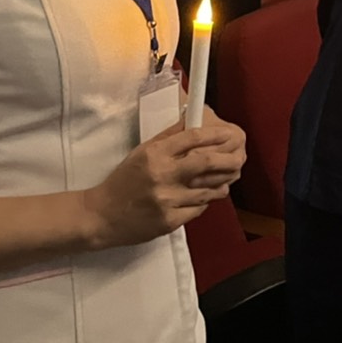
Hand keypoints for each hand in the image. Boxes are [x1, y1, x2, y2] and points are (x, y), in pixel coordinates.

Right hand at [82, 120, 245, 248]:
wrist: (103, 215)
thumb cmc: (123, 181)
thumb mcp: (142, 152)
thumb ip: (167, 139)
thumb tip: (190, 122)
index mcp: (154, 154)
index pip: (192, 138)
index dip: (215, 135)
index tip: (228, 134)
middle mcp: (162, 175)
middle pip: (206, 163)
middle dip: (228, 159)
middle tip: (238, 158)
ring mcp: (167, 200)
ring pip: (207, 189)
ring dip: (220, 183)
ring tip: (226, 178)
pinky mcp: (170, 220)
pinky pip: (198, 209)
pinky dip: (204, 201)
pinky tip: (202, 196)